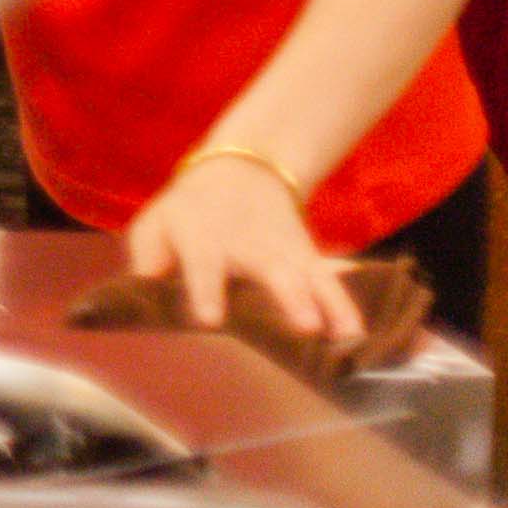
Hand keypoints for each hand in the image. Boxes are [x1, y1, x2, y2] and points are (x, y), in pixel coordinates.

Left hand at [120, 150, 355, 348]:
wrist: (241, 171)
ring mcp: (286, 253)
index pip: (203, 266)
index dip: (206, 291)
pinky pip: (333, 281)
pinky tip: (362, 330)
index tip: (211, 320)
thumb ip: (147, 256)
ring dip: (331, 305)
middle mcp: (250, 246)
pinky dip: (349, 303)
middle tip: (306, 327)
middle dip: (290, 298)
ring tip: (347, 336)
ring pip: (314, 278)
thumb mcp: (155, 224)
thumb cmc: (187, 213)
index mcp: (203, 238)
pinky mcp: (311, 259)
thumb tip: (145, 291)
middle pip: (273, 272)